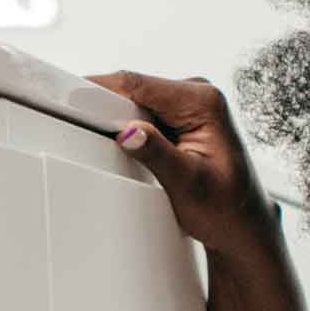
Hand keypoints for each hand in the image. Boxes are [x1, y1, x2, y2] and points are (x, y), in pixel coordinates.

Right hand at [84, 71, 281, 260]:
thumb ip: (158, 155)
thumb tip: (130, 132)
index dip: (98, 89)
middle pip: (131, 88)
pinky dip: (124, 125)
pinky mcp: (179, 117)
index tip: (66, 96)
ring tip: (95, 137)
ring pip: (133, 100)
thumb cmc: (227, 209)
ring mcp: (188, 105)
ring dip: (112, 117)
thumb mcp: (188, 185)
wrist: (243, 226)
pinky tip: (117, 142)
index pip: (137, 84)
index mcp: (204, 102)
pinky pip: (140, 113)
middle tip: (72, 122)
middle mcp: (198, 95)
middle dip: (103, 105)